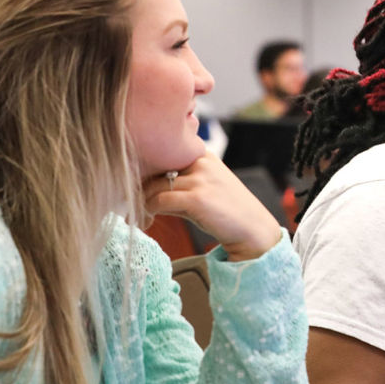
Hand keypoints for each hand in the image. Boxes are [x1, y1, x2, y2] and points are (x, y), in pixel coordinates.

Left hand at [144, 152, 281, 261]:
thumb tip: (144, 187)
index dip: (146, 172)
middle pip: (154, 168)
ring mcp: (199, 179)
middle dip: (140, 188)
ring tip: (138, 216)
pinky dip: (147, 212)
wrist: (253, 229)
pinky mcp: (196, 198)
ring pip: (153, 185)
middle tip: (131, 205)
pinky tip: (147, 221)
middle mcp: (201, 161)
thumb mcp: (206, 186)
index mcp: (203, 154)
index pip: (163, 155)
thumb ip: (181, 180)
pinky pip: (158, 201)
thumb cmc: (229, 211)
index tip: (136, 188)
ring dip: (141, 202)